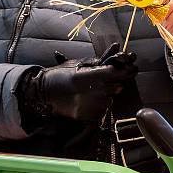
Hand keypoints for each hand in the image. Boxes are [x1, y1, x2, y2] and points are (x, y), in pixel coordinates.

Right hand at [21, 43, 137, 122]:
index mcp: (88, 76)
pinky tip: (89, 102)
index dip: (124, 71)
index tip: (130, 69)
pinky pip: (102, 111)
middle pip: (116, 87)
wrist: (42, 94)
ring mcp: (89, 106)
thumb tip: (113, 55)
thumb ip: (95, 63)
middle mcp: (91, 92)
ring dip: (107, 96)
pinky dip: (99, 107)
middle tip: (106, 81)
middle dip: (114, 83)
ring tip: (93, 92)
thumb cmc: (59, 76)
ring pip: (110, 100)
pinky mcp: (87, 117)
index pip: (114, 73)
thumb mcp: (76, 64)